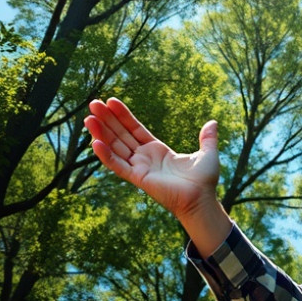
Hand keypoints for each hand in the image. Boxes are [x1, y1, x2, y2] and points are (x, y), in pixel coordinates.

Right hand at [84, 98, 219, 220]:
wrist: (202, 199)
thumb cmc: (204, 181)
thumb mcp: (207, 154)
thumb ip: (207, 138)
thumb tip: (213, 122)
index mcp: (157, 150)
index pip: (135, 129)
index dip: (123, 116)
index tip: (111, 101)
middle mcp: (144, 158)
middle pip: (121, 135)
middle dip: (107, 120)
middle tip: (93, 103)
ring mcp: (139, 167)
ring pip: (115, 147)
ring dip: (101, 133)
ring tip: (88, 118)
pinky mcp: (138, 178)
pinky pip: (118, 165)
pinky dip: (106, 155)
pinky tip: (95, 142)